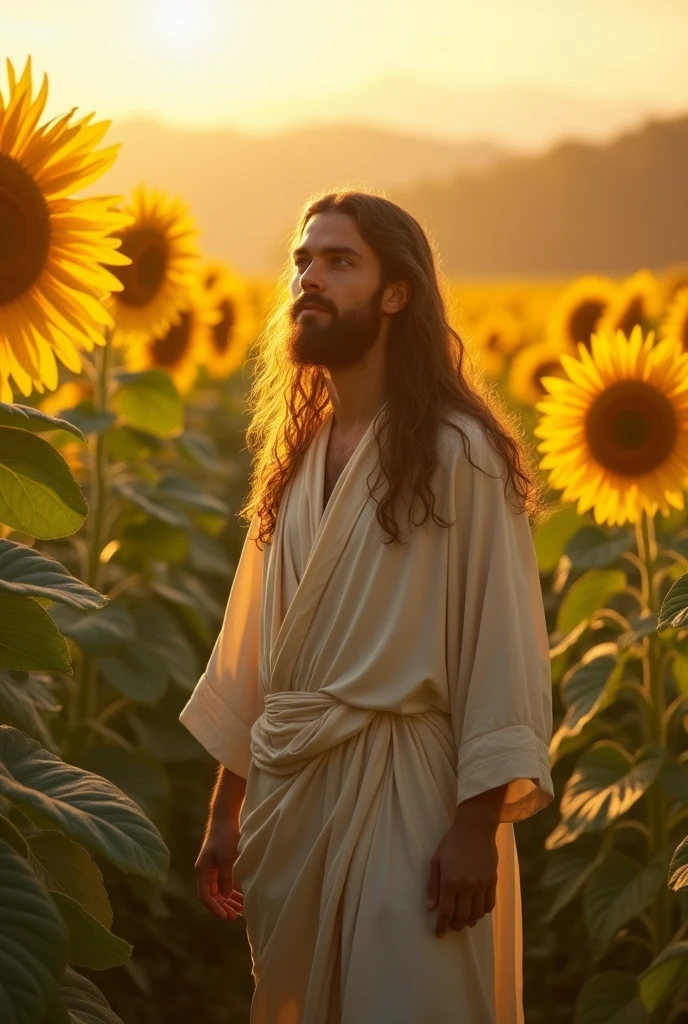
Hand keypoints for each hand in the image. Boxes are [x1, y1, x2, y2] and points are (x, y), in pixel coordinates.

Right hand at [194, 819, 244, 920]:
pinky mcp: (220, 866)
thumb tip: (227, 896)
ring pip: (220, 891)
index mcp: (202, 871)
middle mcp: (206, 873)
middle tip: (236, 916)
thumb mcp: (226, 857)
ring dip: (229, 901)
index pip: (205, 896)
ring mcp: (213, 870)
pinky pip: (225, 883)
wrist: (225, 818)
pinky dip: (232, 891)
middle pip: (213, 896)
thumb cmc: (225, 836)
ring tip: (242, 910)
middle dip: (224, 907)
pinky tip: (242, 898)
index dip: (215, 908)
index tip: (226, 916)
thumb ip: (226, 877)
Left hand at [426, 818, 497, 937]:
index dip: (442, 926)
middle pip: (462, 917)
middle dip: (455, 926)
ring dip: (469, 921)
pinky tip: (477, 912)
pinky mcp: (492, 881)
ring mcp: (482, 884)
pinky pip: (489, 904)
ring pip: (477, 914)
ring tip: (463, 920)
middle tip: (451, 926)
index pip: (446, 912)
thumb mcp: (436, 860)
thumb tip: (430, 907)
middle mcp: (467, 886)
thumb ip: (433, 885)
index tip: (439, 934)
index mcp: (451, 881)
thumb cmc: (452, 842)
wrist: (475, 828)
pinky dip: (482, 912)